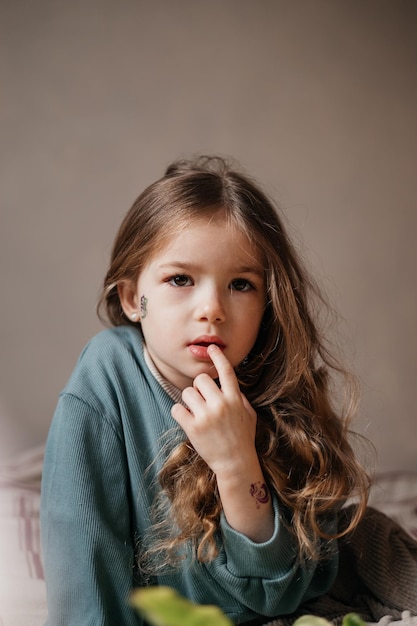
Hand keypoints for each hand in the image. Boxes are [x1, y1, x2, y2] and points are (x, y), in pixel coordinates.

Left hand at [171, 345, 257, 476]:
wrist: (235, 463)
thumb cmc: (243, 438)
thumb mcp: (248, 414)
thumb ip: (238, 397)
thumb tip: (229, 384)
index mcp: (234, 399)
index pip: (226, 371)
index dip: (218, 357)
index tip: (212, 347)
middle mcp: (221, 404)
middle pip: (201, 379)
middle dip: (199, 387)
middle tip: (203, 401)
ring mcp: (206, 416)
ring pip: (187, 393)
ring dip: (189, 401)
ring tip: (196, 413)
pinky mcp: (193, 428)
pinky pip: (176, 408)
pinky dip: (179, 413)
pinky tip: (187, 420)